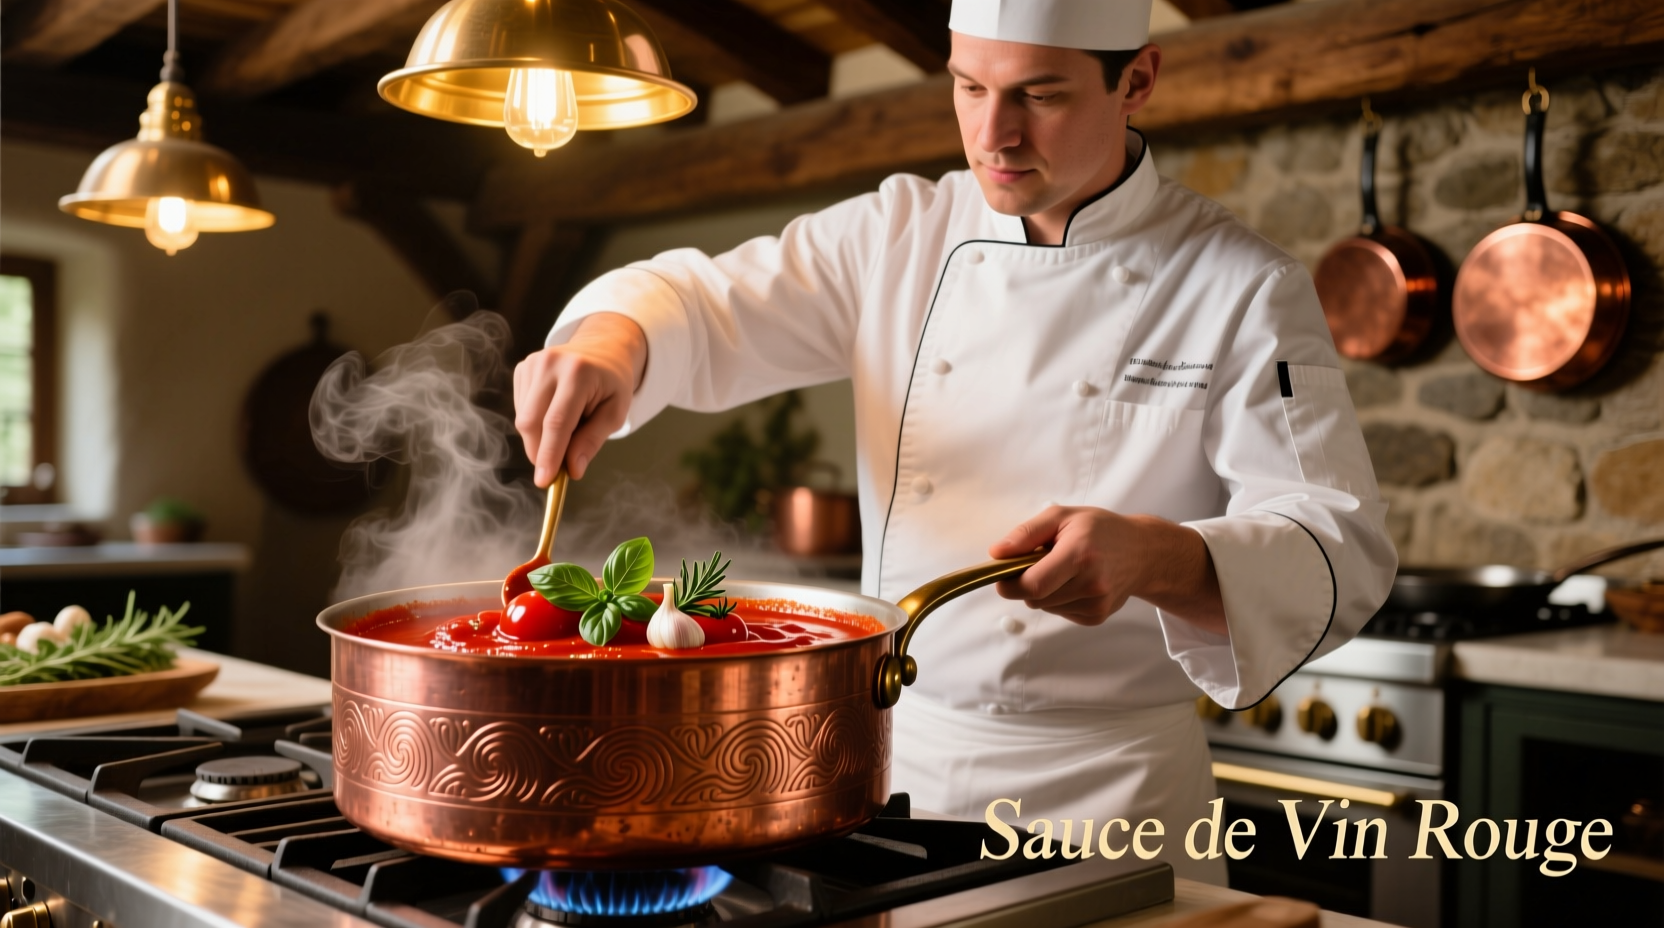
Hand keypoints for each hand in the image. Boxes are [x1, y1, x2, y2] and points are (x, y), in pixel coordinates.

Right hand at [513, 313, 646, 484]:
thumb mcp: (615, 413)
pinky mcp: (523, 368)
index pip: (557, 422)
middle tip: (558, 467)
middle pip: (532, 422)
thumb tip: (572, 469)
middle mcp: (551, 364)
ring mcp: (533, 363)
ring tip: (568, 428)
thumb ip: (592, 440)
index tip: (544, 481)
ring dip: (539, 438)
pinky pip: (521, 409)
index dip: (549, 454)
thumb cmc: (611, 384)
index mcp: (578, 373)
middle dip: (540, 452)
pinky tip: (555, 414)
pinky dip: (535, 423)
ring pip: (523, 419)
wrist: (602, 349)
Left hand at [988, 506, 1225, 632]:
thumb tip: (996, 554)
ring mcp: (1096, 604)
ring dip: (1044, 591)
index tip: (1004, 575)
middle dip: (1027, 583)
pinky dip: (1059, 599)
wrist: (1143, 552)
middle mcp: (1091, 584)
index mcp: (1079, 555)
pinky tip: (1075, 582)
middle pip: (1035, 599)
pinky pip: (1060, 613)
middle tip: (1040, 562)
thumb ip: (1026, 534)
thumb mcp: (1061, 516)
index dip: (1010, 584)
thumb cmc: (1100, 529)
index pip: (1032, 585)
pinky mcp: (1097, 617)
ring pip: (1045, 607)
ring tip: (1064, 569)